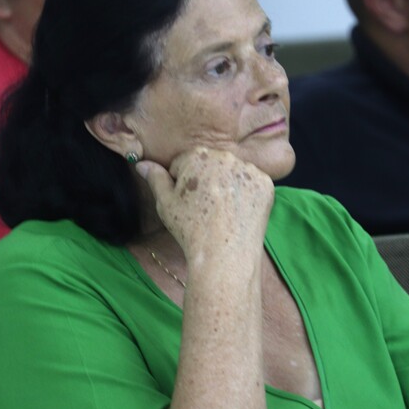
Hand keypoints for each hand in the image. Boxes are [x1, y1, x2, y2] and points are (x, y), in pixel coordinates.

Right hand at [137, 147, 274, 258]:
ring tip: (222, 212)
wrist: (223, 253)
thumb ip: (155, 178)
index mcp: (198, 155)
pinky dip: (247, 195)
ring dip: (228, 186)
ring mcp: (248, 170)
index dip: (183, 183)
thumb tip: (142, 163)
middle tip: (205, 208)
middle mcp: (226, 156)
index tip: (188, 202)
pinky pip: (252, 184)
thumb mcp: (165, 203)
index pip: (186, 162)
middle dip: (206, 180)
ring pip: (233, 173)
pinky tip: (239, 212)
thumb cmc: (190, 228)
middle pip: (211, 165)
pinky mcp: (266, 184)